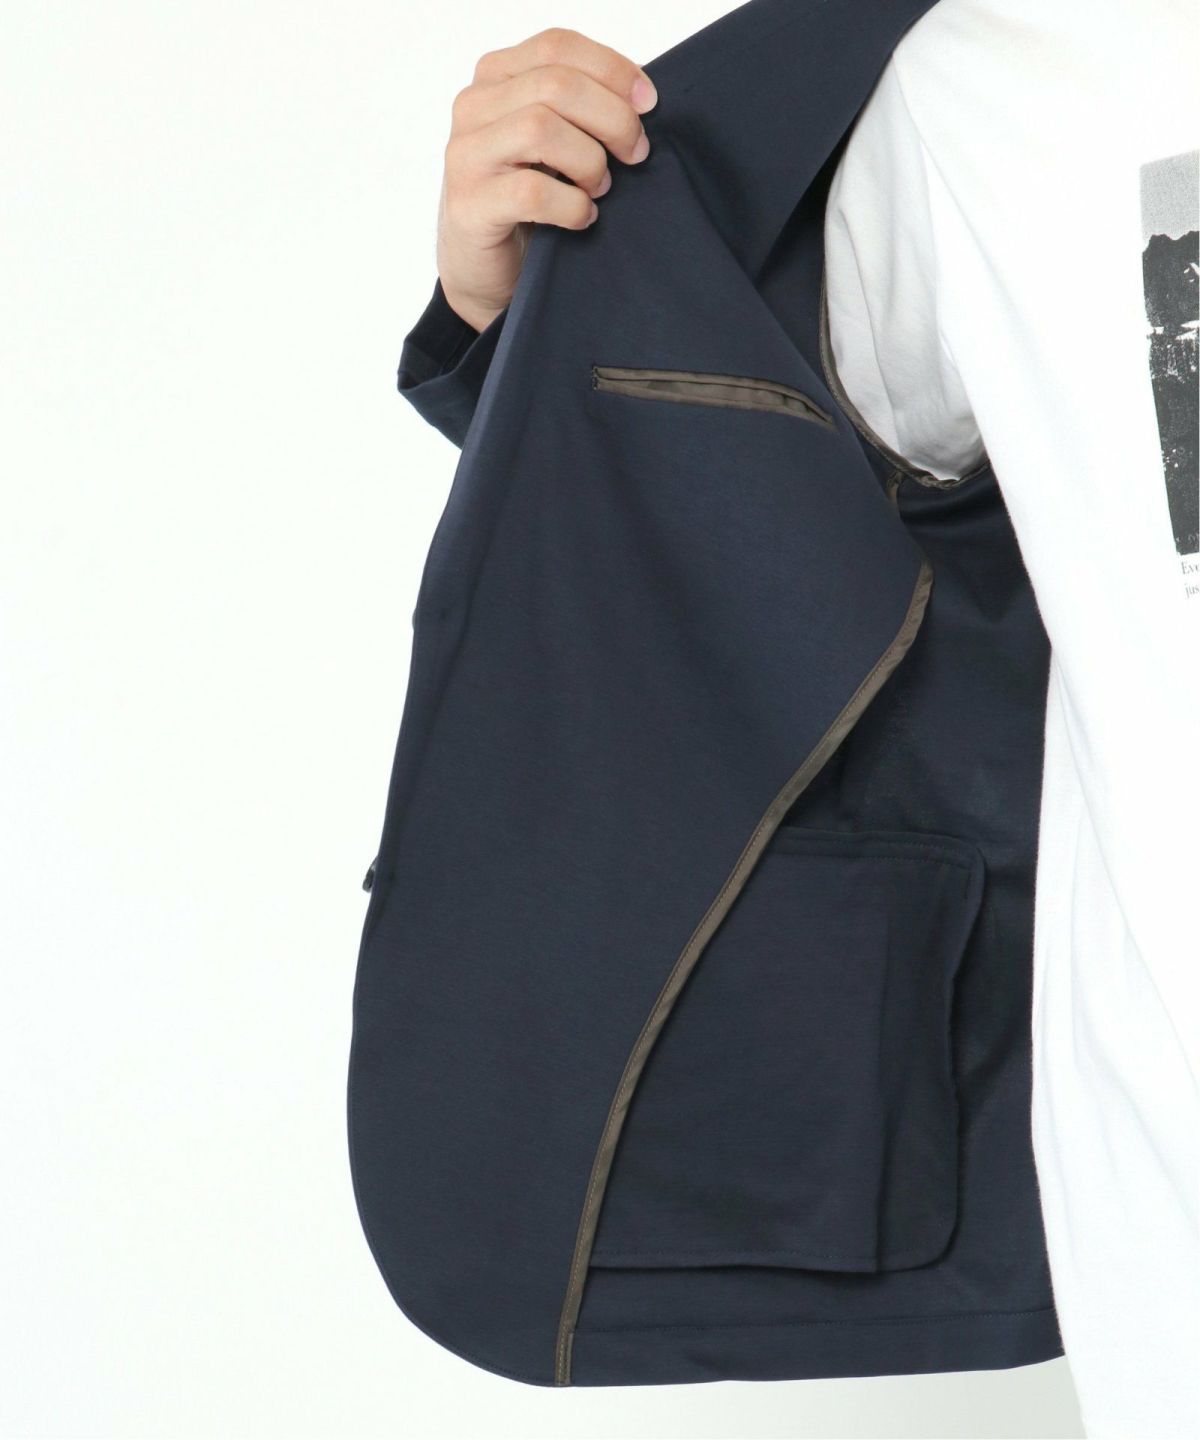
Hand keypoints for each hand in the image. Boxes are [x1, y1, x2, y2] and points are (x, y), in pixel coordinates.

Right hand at [435, 27, 657, 332]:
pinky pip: (532, 192)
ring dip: (589, 162)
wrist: (484, 268)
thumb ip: (578, 109)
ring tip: (600, 189)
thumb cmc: (525, 202)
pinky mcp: (469, 205)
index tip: (648, 104)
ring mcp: (466, 155)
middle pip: (556, 85)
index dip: (612, 70)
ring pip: (540, 130)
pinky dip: (571, 205)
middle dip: (612, 119)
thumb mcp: (552, 142)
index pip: (557, 47)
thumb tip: (640, 100)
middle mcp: (473, 107)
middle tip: (635, 154)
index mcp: (495, 78)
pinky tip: (582, 217)